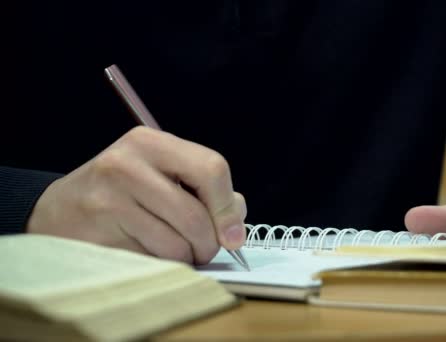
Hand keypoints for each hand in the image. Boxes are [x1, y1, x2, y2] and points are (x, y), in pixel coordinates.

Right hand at [26, 126, 246, 263]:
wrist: (59, 211)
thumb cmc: (120, 192)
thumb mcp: (159, 173)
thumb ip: (202, 189)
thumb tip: (236, 222)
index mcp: (149, 142)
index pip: (212, 169)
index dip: (228, 207)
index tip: (233, 233)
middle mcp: (126, 166)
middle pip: (196, 216)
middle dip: (209, 243)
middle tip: (204, 249)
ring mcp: (108, 201)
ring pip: (176, 245)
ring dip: (186, 258)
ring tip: (175, 250)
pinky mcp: (97, 235)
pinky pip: (152, 262)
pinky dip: (160, 266)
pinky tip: (147, 252)